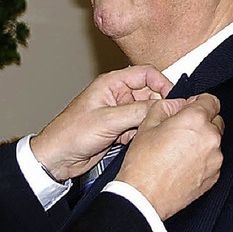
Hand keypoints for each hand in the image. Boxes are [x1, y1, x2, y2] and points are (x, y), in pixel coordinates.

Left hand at [30, 65, 172, 182]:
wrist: (58, 158)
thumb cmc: (71, 133)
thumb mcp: (108, 120)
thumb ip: (138, 111)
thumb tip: (166, 105)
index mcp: (111, 83)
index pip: (146, 73)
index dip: (163, 83)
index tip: (174, 98)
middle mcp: (117, 94)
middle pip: (150, 93)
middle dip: (158, 106)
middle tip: (164, 120)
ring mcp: (118, 112)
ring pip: (146, 112)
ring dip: (148, 122)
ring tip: (142, 133)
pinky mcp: (119, 128)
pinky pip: (140, 126)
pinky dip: (140, 133)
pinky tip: (130, 141)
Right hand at [116, 93, 223, 219]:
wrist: (145, 196)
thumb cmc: (143, 162)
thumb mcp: (147, 124)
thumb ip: (165, 107)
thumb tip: (176, 105)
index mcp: (195, 120)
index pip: (211, 100)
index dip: (199, 101)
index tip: (191, 106)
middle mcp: (210, 138)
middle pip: (215, 120)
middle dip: (201, 121)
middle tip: (180, 129)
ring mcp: (215, 159)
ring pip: (213, 141)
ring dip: (202, 140)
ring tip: (178, 149)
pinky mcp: (215, 176)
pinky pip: (212, 159)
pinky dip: (202, 158)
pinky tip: (182, 163)